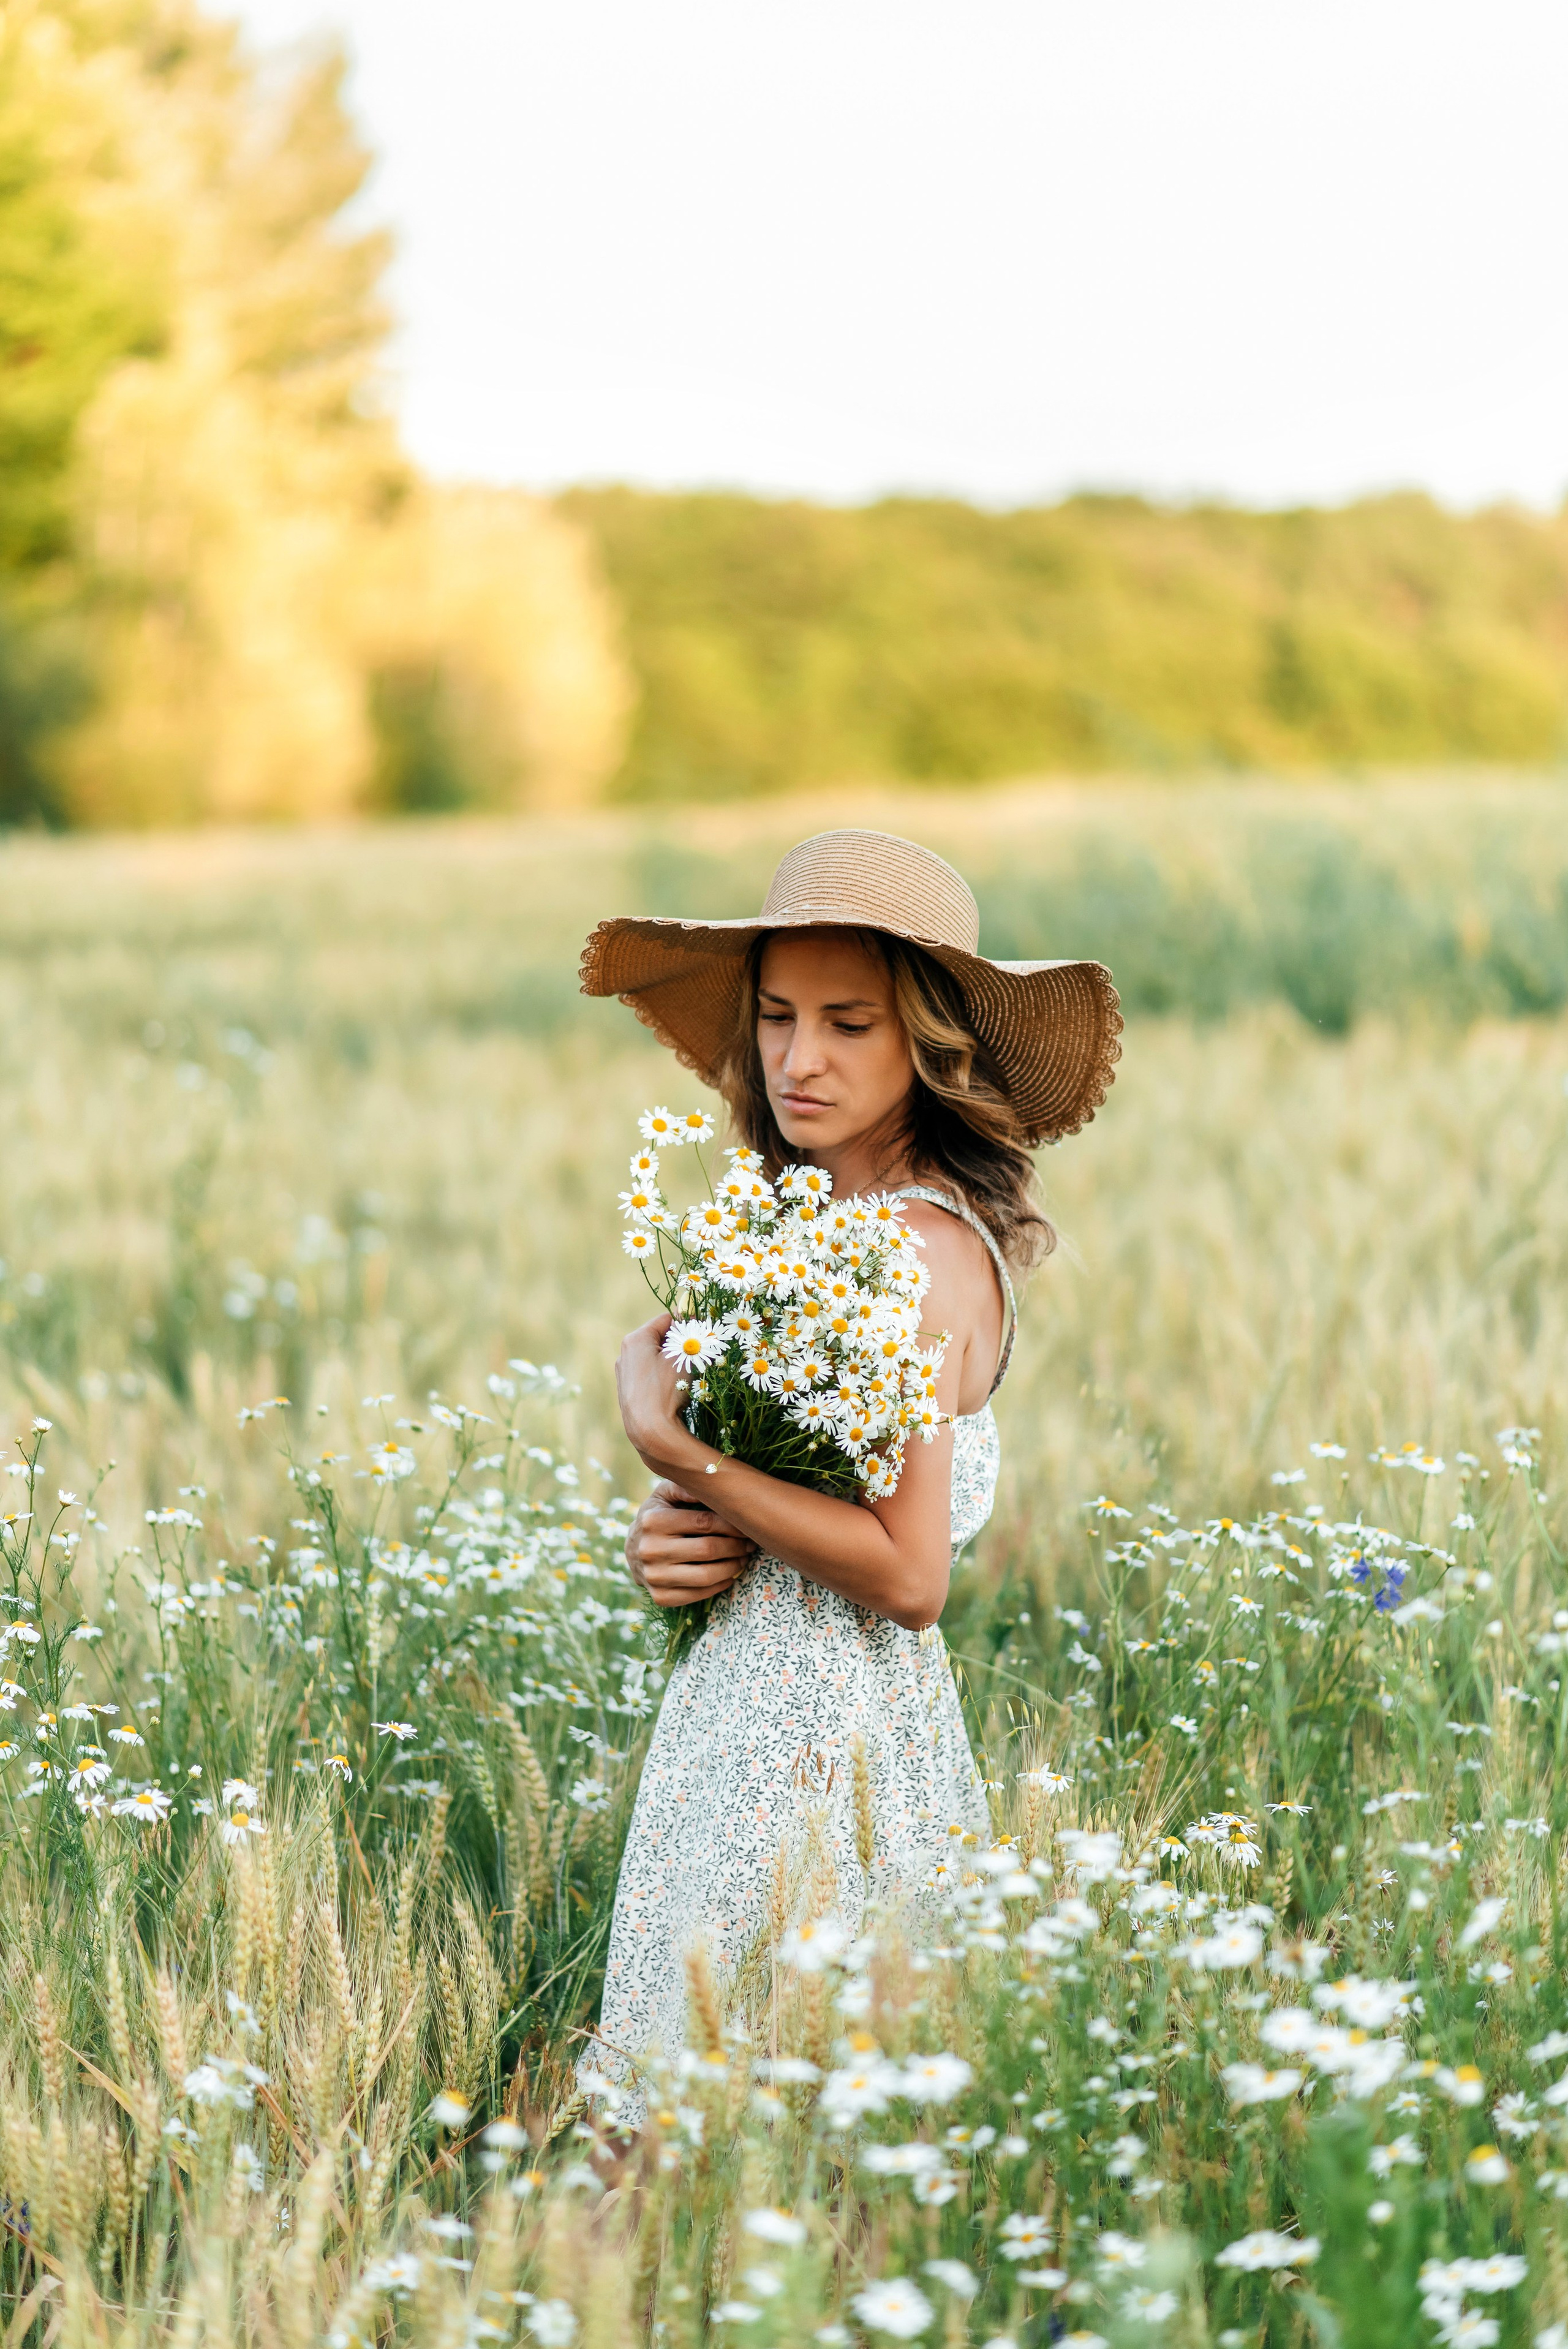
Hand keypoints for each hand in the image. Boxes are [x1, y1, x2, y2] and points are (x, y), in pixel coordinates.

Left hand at [616, 1312, 687, 1462]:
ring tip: (685, 1375)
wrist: (651, 1430)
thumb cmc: (667, 1388)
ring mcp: (624, 1374)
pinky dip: (662, 1377)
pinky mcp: (627, 1391)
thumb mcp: (682, 1356)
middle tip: (697, 1356)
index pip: (666, 1319)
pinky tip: (672, 1390)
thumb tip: (689, 1322)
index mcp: (635, 1339)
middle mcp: (625, 1353)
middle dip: (679, 1345)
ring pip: (654, 1358)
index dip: (686, 1324)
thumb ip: (687, 1335)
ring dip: (671, 1362)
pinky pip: (648, 1375)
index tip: (702, 1334)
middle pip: (658, 1339)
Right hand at [625, 1478, 755, 1608]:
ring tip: (744, 1558)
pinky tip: (730, 1574)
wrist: (633, 1550)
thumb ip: (685, 1486)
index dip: (731, 1524)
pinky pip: (699, 1594)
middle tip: (750, 1542)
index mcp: (653, 1521)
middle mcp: (650, 1550)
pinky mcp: (661, 1598)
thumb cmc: (658, 1515)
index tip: (746, 1524)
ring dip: (733, 1567)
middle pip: (708, 1550)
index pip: (704, 1523)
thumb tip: (712, 1483)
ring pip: (706, 1576)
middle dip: (736, 1546)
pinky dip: (720, 1584)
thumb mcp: (665, 1494)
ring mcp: (654, 1577)